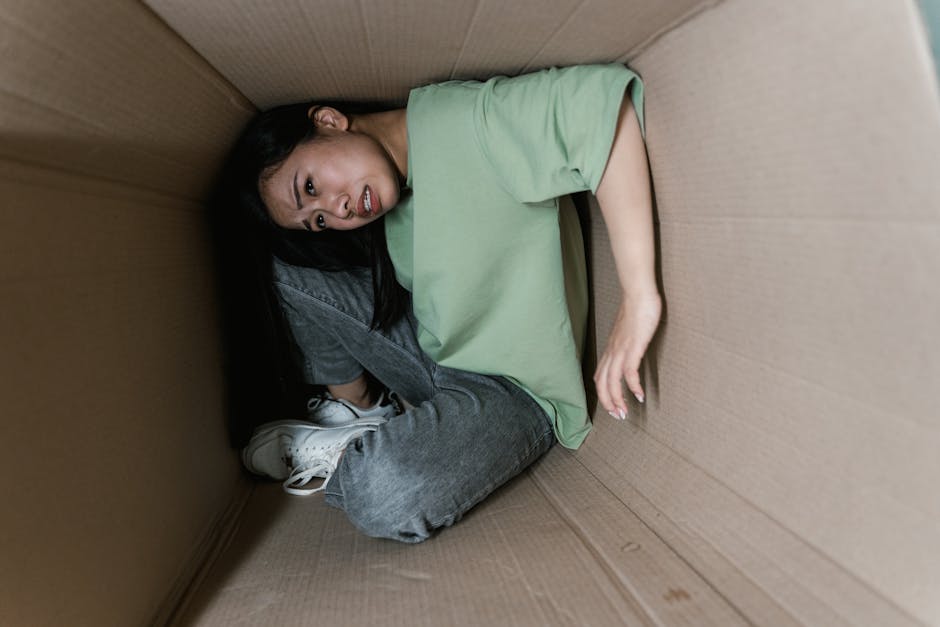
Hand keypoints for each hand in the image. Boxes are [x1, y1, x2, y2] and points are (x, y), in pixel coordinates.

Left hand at [593, 290, 661, 418]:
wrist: (639, 293)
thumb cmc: (636, 309)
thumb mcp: (628, 331)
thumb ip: (627, 342)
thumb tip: (631, 350)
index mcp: (610, 349)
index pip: (600, 377)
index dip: (604, 394)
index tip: (613, 407)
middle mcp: (612, 352)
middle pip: (602, 383)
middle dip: (609, 403)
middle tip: (619, 416)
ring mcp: (621, 350)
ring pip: (612, 381)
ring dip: (618, 399)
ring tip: (625, 413)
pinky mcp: (633, 347)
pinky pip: (629, 372)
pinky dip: (633, 386)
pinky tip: (640, 395)